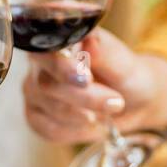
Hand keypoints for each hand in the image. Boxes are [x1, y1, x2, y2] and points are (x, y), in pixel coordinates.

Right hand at [23, 28, 166, 143]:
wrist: (132, 102)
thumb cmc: (127, 75)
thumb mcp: (125, 63)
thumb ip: (105, 53)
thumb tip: (90, 40)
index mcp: (60, 36)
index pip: (47, 48)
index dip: (62, 66)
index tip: (87, 79)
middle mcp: (41, 59)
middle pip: (47, 83)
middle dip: (84, 98)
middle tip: (115, 102)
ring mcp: (34, 87)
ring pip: (50, 107)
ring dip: (83, 115)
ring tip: (108, 109)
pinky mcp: (35, 114)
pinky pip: (48, 128)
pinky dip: (75, 130)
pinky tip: (90, 120)